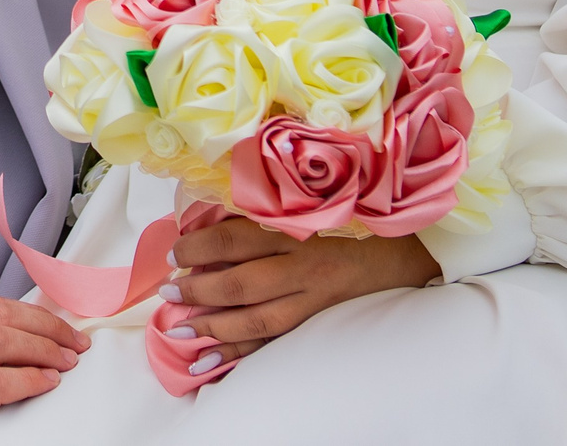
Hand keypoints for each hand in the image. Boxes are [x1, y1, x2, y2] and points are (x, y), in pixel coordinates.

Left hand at [168, 219, 439, 360]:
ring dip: (212, 325)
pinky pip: (274, 342)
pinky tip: (209, 361)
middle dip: (197, 289)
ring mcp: (311, 299)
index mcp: (295, 229)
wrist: (400, 251)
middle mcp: (302, 266)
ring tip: (178, 327)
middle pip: (241, 283)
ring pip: (255, 319)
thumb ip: (260, 213)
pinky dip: (239, 354)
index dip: (198, 246)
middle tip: (167, 290)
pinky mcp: (316, 321)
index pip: (235, 239)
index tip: (173, 251)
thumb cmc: (345, 219)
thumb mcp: (303, 205)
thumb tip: (204, 224)